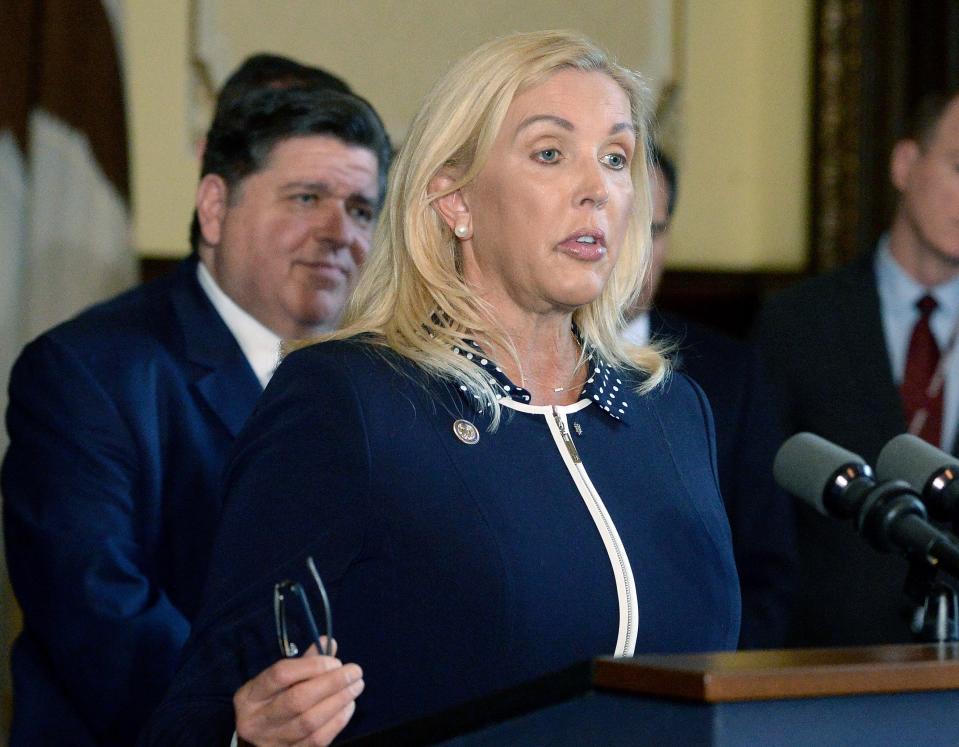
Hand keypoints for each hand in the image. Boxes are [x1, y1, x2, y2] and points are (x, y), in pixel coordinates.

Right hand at [234, 640, 362, 745]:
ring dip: (339, 701)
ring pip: (309, 722)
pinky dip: (338, 721)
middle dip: (332, 683)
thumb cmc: (269, 704)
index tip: (335, 661)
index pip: (280, 674)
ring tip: (355, 687)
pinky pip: (317, 740)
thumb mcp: (275, 684)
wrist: (255, 742)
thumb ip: (303, 663)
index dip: (312, 665)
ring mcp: (271, 742)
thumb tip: (330, 643)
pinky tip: (348, 706)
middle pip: (297, 700)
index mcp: (250, 696)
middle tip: (355, 672)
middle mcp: (256, 721)